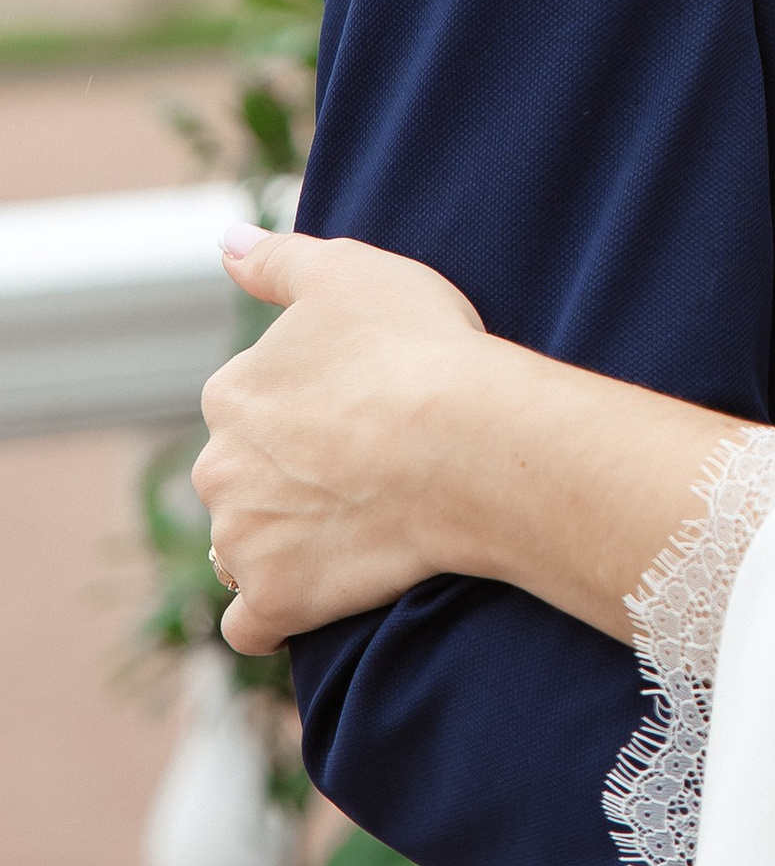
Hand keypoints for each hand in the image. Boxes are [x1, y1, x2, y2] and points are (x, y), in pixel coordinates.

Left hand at [196, 227, 488, 656]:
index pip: (247, 409)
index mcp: (231, 394)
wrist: (464, 442)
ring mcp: (243, 541)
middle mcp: (218, 470)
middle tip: (361, 472)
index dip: (304, 411)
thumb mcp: (350, 271)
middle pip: (239, 481)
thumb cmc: (417, 348)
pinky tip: (313, 599)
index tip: (358, 412)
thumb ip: (276, 259)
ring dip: (278, 544)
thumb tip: (222, 241)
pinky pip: (251, 625)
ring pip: (242, 548)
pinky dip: (273, 615)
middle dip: (282, 481)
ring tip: (352, 530)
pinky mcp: (276, 601)